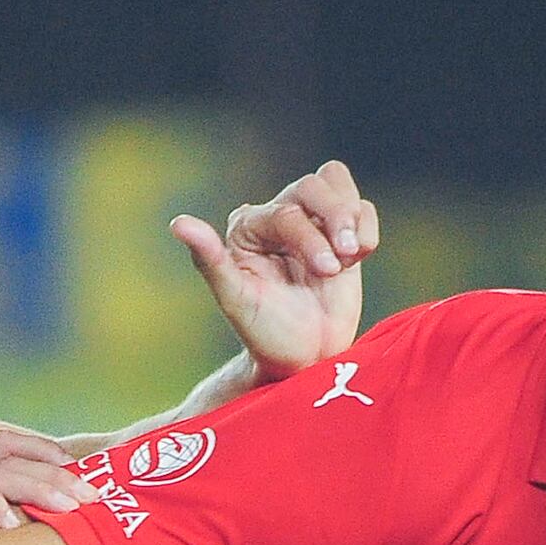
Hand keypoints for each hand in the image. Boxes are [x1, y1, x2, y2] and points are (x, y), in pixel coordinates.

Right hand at [0, 427, 100, 528]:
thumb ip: (15, 534)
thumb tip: (69, 533)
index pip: (6, 445)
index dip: (43, 450)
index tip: (81, 471)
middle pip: (8, 458)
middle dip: (55, 476)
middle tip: (89, 498)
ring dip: (35, 489)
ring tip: (65, 511)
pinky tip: (11, 525)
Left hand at [172, 160, 381, 383]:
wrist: (304, 359)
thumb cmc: (265, 334)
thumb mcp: (235, 301)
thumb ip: (210, 260)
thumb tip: (178, 222)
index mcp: (247, 228)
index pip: (286, 212)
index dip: (310, 238)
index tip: (327, 272)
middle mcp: (277, 216)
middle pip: (314, 185)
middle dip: (336, 219)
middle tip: (344, 259)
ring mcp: (311, 223)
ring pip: (336, 184)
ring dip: (352, 219)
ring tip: (350, 258)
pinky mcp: (341, 235)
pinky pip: (362, 208)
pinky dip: (367, 227)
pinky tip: (357, 259)